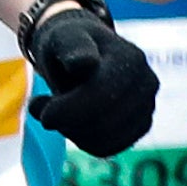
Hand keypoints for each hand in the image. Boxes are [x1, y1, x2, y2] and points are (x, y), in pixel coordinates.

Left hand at [23, 0, 158, 156]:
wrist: (82, 52)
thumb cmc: (68, 44)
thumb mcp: (64, 38)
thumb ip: (73, 48)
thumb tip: (84, 64)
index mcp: (131, 59)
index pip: (101, 96)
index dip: (66, 109)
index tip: (39, 105)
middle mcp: (147, 83)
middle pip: (103, 123)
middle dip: (65, 121)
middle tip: (44, 107)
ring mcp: (148, 106)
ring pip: (105, 140)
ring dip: (71, 131)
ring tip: (59, 110)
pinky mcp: (140, 125)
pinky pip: (108, 148)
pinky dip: (83, 141)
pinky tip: (72, 123)